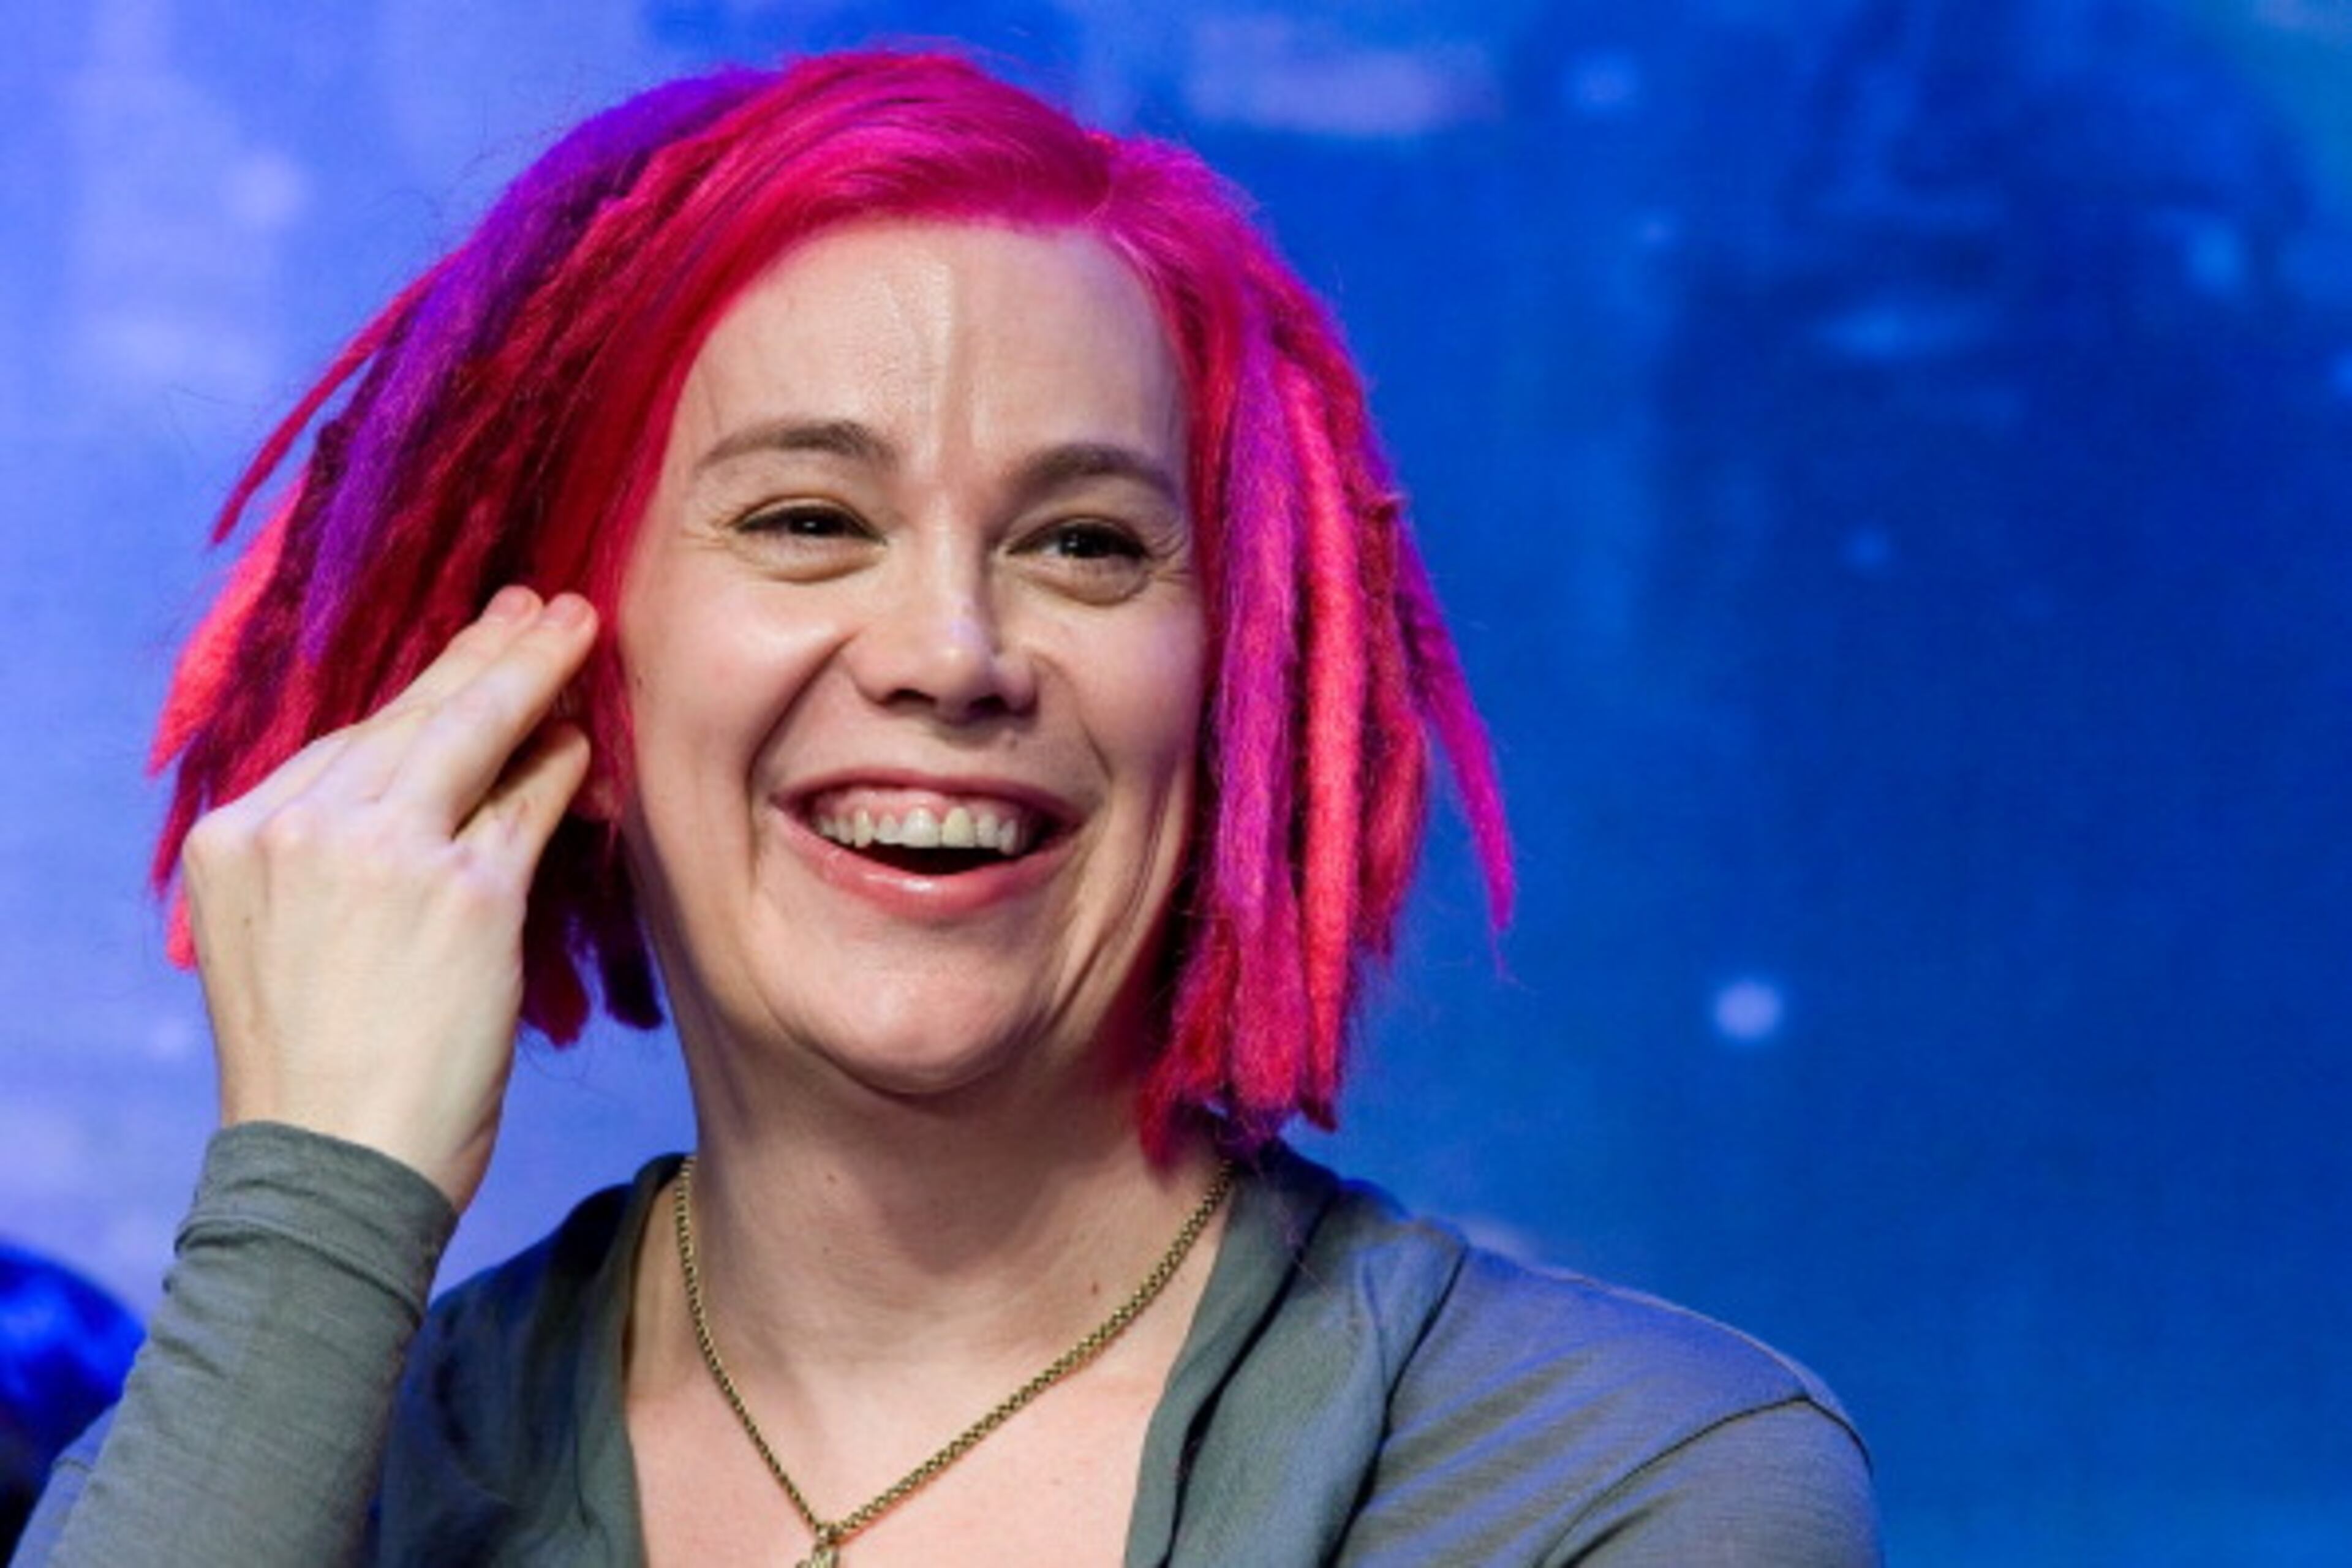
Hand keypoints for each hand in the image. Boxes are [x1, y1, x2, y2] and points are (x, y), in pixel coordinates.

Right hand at [180, 587, 599, 1209]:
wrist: (328, 1169)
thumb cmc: (320, 1073)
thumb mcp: (288, 940)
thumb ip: (336, 858)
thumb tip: (425, 793)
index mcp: (236, 838)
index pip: (349, 744)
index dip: (422, 694)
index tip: (466, 650)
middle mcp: (298, 825)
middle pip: (410, 716)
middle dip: (484, 655)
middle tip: (535, 607)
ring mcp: (380, 851)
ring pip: (471, 733)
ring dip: (531, 676)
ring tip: (573, 633)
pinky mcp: (463, 890)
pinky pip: (526, 802)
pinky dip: (560, 765)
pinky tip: (585, 737)